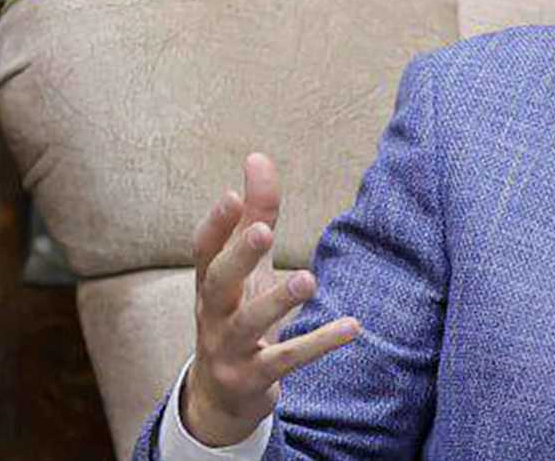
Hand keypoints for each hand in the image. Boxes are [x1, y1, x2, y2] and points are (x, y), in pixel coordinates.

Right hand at [182, 153, 361, 446]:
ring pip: (250, 324)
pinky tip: (352, 326)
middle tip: (264, 232)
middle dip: (238, 257)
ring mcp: (230, 350)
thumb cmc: (235, 315)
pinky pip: (287, 359)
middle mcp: (212, 316)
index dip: (216, 225)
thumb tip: (258, 157)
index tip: (231, 195)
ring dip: (278, 301)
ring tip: (308, 279)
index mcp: (208, 286)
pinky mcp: (255, 378)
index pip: (203, 251)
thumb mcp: (244, 269)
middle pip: (218, 283)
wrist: (219, 398)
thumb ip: (254, 215)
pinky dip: (318, 342)